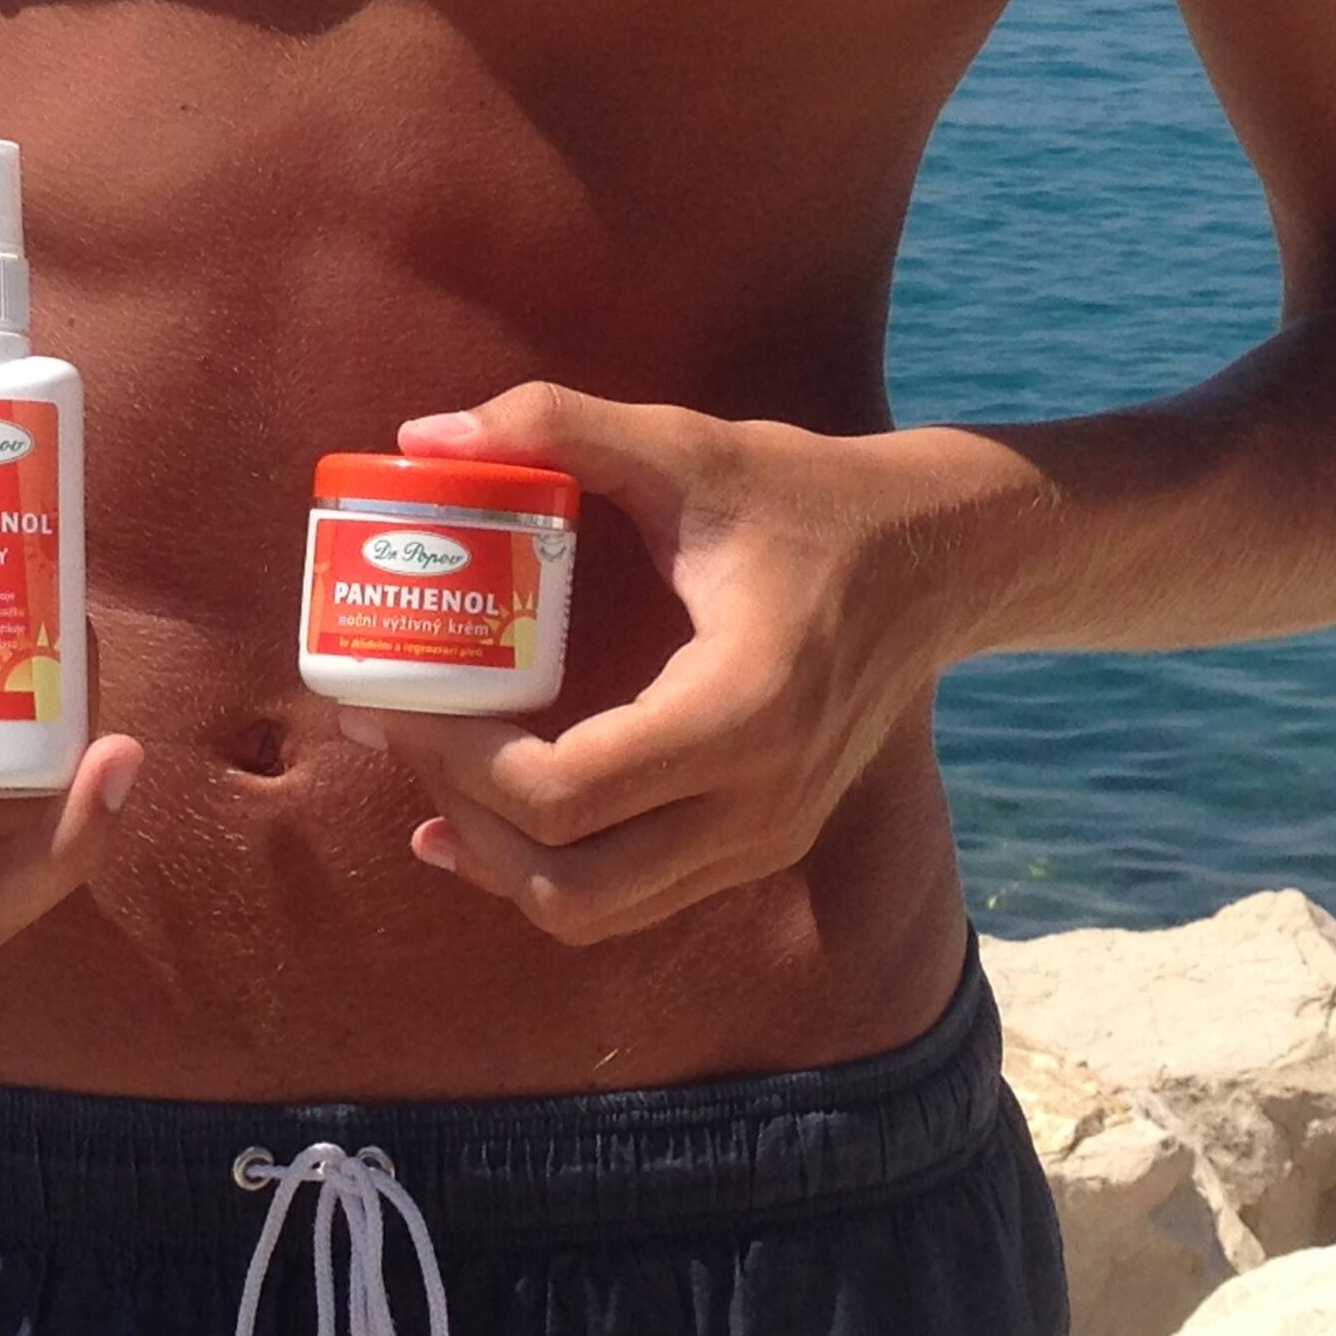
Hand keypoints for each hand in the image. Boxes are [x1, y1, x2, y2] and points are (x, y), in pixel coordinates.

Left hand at [339, 382, 951, 945]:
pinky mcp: (759, 846)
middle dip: (460, 814)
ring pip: (590, 911)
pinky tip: (471, 819)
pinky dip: (541, 868)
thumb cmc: (808, 497)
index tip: (396, 693)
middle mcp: (758, 803)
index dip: (455, 759)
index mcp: (740, 711)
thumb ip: (556, 424)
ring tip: (430, 764)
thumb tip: (421, 435)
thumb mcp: (687, 447)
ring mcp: (764, 839)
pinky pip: (626, 899)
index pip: (564, 792)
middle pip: (566, 881)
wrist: (939, 559)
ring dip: (493, 854)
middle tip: (397, 727)